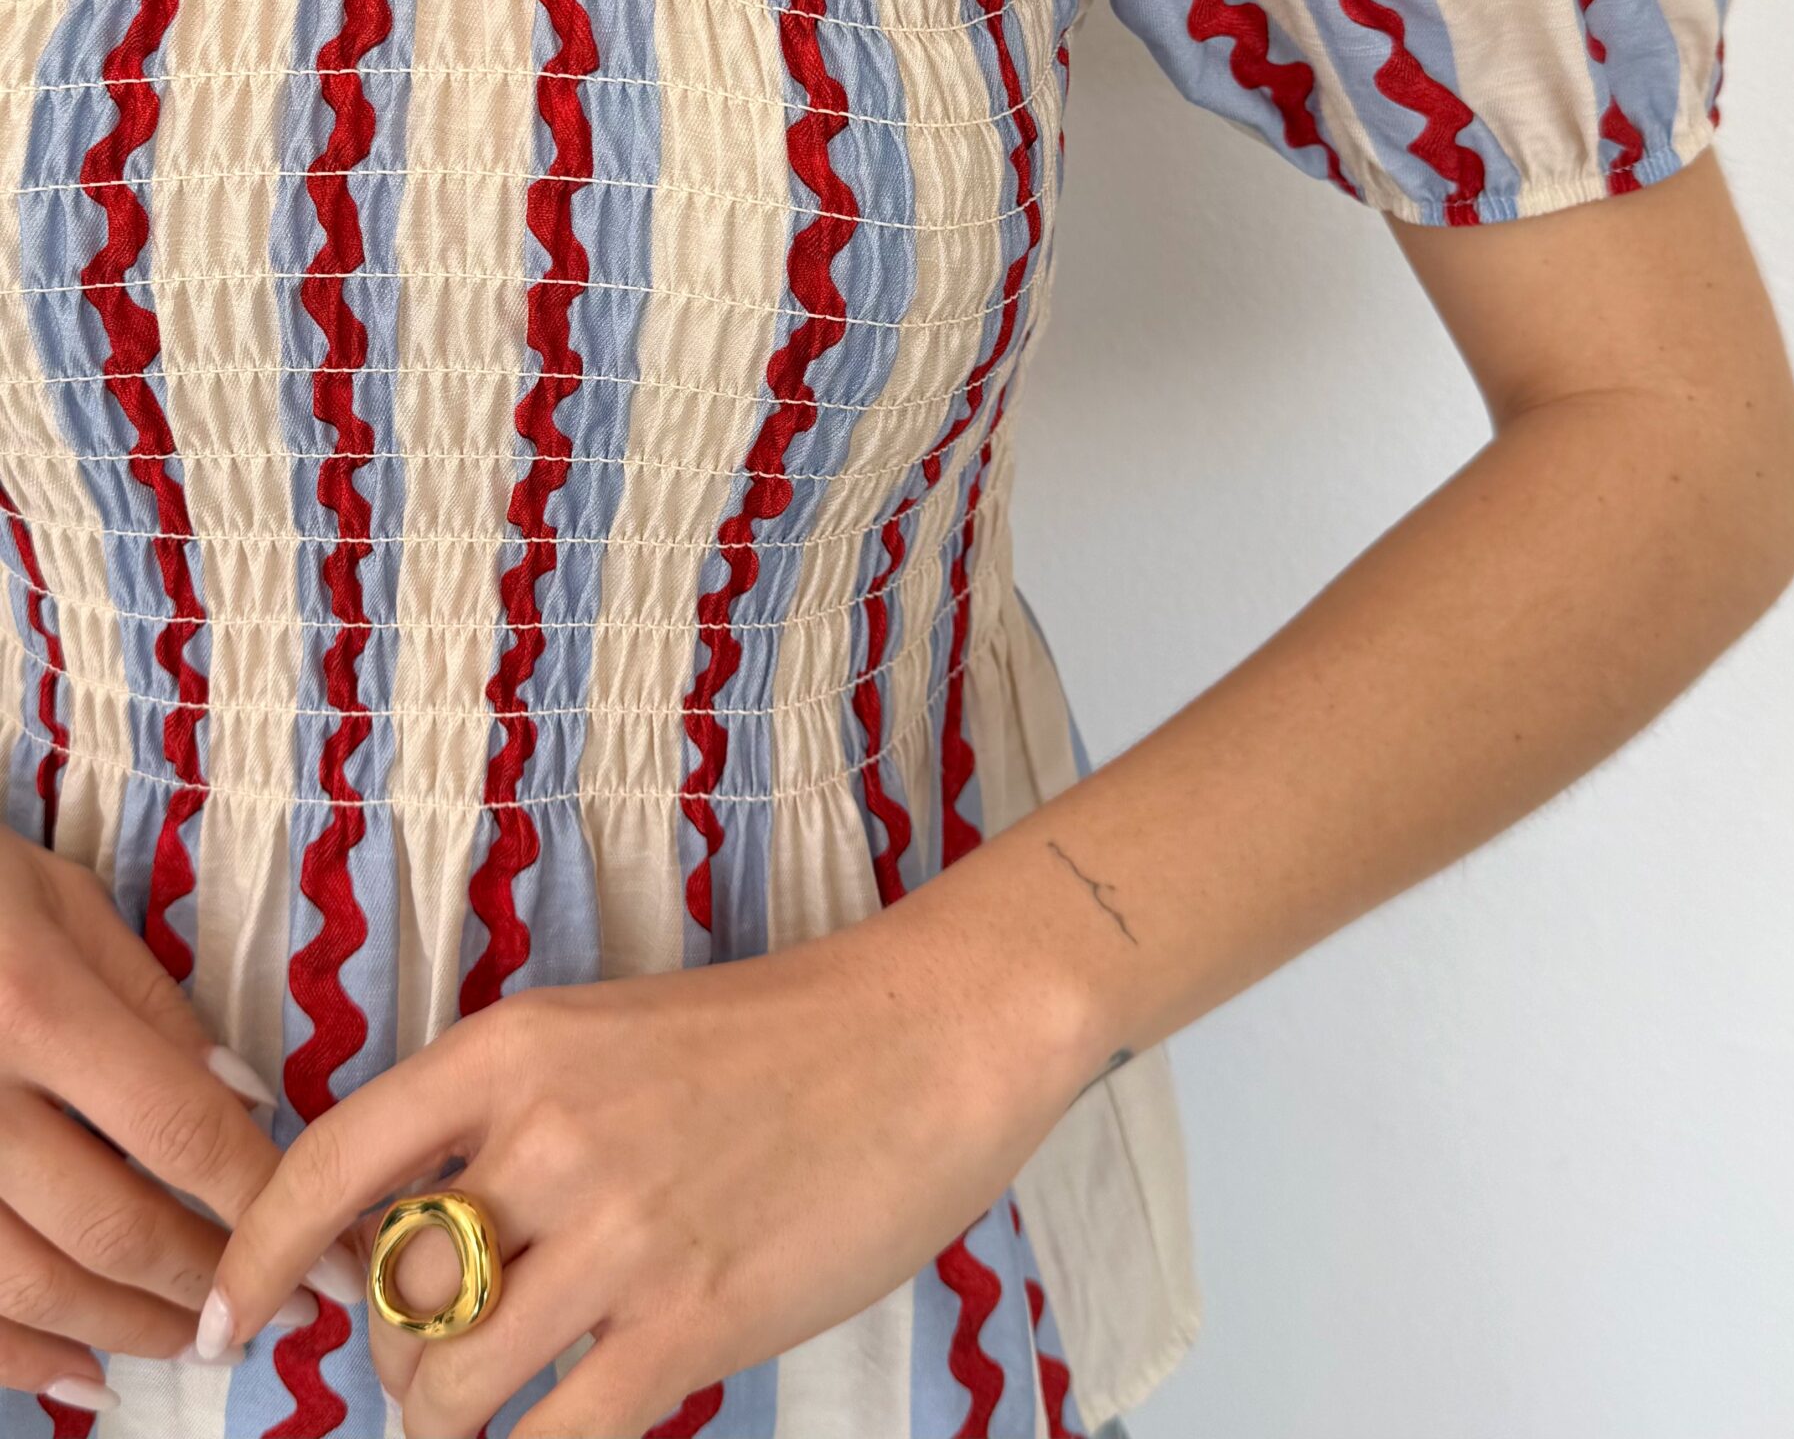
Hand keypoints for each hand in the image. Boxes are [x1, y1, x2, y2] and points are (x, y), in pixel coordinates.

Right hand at [0, 826, 322, 1411]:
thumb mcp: (63, 906)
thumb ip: (150, 1007)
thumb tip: (245, 1105)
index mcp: (34, 1007)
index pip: (177, 1127)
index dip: (263, 1199)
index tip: (332, 1250)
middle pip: (110, 1222)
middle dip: (211, 1276)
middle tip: (286, 1311)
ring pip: (29, 1283)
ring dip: (128, 1325)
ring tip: (201, 1339)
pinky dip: (19, 1357)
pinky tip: (83, 1374)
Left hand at [202, 913, 1096, 1437]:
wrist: (931, 1033)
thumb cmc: (782, 1034)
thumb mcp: (616, 1035)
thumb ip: (516, 1120)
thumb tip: (420, 1233)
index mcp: (518, 1046)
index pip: (333, 1162)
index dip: (258, 1255)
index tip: (222, 1322)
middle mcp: (547, 1136)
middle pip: (391, 1296)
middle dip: (397, 1350)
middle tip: (445, 1353)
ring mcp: (615, 1235)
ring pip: (448, 1382)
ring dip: (453, 1410)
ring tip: (505, 1394)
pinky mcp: (686, 1323)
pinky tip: (558, 1430)